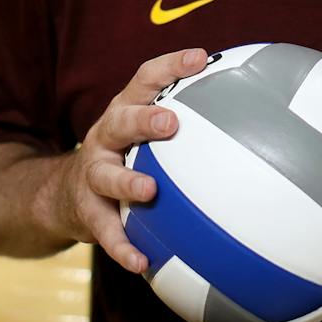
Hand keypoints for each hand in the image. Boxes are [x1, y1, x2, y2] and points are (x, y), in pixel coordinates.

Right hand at [51, 47, 207, 273]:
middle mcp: (106, 137)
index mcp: (125, 111)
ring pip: (105, 175)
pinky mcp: (87, 212)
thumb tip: (257, 116)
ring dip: (126, 181)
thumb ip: (189, 121)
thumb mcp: (145, 132)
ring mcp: (93, 174)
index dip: (170, 66)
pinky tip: (143, 263)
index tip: (200, 58)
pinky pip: (105, 231)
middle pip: (120, 121)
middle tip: (170, 122)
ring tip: (149, 190)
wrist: (63, 194)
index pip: (145, 80)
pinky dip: (123, 247)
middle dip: (143, 119)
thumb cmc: (126, 155)